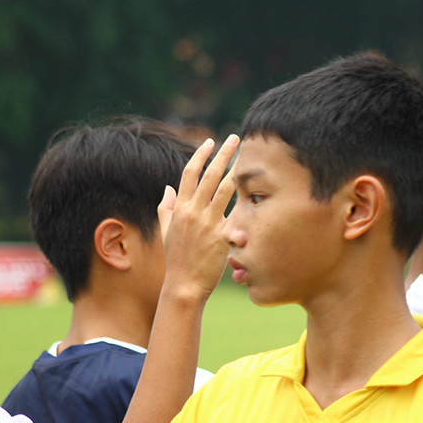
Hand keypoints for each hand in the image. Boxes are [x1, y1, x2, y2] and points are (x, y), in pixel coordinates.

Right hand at [158, 134, 238, 301]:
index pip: (190, 173)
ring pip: (224, 190)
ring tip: (247, 157)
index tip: (210, 141)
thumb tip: (168, 188)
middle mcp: (193, 212)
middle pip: (209, 175)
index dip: (200, 155)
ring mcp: (207, 224)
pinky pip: (235, 216)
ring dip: (236, 171)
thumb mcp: (166, 231)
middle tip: (235, 138)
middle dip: (223, 154)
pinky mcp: (220, 237)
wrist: (184, 285)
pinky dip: (244, 205)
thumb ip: (166, 207)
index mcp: (180, 208)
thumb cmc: (177, 259)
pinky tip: (256, 192)